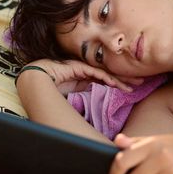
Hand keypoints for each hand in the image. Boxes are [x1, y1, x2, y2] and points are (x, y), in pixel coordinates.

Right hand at [22, 59, 141, 95]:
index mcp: (82, 80)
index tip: (133, 90)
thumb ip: (82, 100)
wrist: (30, 83)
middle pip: (108, 76)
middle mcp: (82, 73)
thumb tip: (94, 108)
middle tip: (142, 83)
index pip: (105, 81)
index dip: (119, 85)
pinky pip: (94, 72)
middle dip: (125, 79)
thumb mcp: (71, 99)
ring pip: (104, 73)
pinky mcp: (75, 65)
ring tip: (136, 84)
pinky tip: (118, 84)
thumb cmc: (47, 93)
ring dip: (120, 79)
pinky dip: (106, 78)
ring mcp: (79, 68)